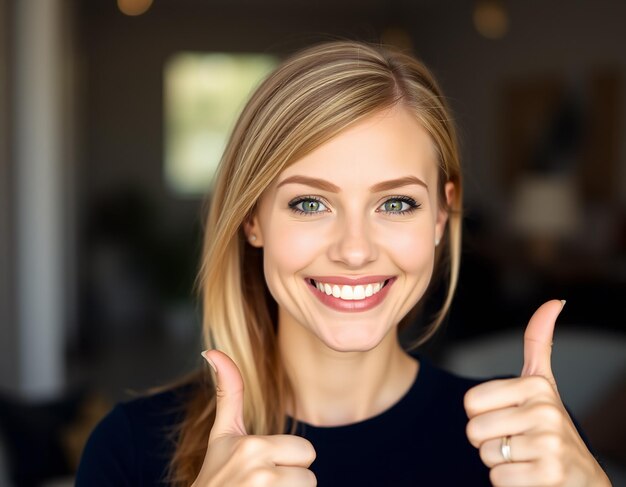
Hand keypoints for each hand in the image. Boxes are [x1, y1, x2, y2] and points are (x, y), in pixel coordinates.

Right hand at [192, 350, 316, 486]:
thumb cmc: (215, 477)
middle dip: (291, 483)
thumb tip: (212, 350)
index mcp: (252, 448)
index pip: (306, 451)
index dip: (287, 462)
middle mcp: (259, 474)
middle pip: (310, 477)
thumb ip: (228, 393)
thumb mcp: (222, 436)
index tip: (260, 469)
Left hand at [464, 300, 611, 485]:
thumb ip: (540, 342)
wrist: (581, 479)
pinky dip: (508, 484)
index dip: (481, 416)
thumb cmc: (550, 428)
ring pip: (486, 456)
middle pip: (474, 431)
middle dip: (489, 442)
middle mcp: (546, 411)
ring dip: (499, 464)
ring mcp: (549, 444)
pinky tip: (531, 477)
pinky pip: (497, 480)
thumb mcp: (544, 383)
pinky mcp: (548, 475)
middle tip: (517, 443)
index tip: (508, 419)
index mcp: (536, 386)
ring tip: (526, 459)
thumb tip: (555, 301)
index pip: (470, 402)